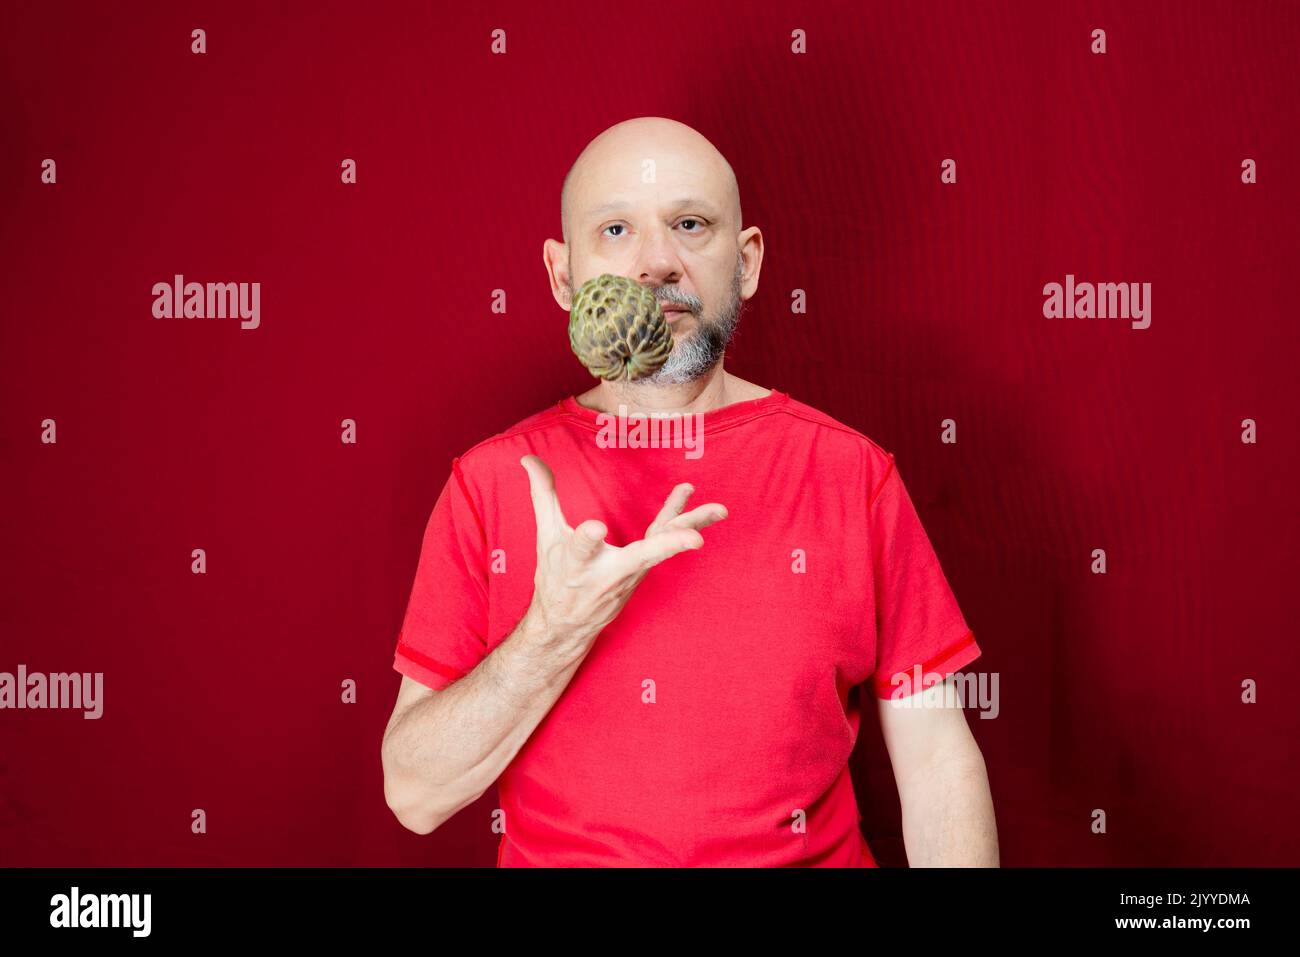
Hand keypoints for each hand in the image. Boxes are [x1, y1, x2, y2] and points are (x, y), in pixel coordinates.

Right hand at [519, 454, 727, 657]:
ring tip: (720, 509)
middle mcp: (608, 572)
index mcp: (576, 564)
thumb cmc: (555, 578)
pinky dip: (680, 522)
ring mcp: (631, 574)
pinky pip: (664, 542)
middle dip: (668, 547)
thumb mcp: (545, 537)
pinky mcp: (643, 571)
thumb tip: (528, 458)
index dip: (586, 539)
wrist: (567, 625)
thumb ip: (542, 495)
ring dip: (692, 527)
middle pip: (643, 556)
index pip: (581, 550)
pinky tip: (691, 497)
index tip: (594, 530)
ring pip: (663, 548)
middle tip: (695, 539)